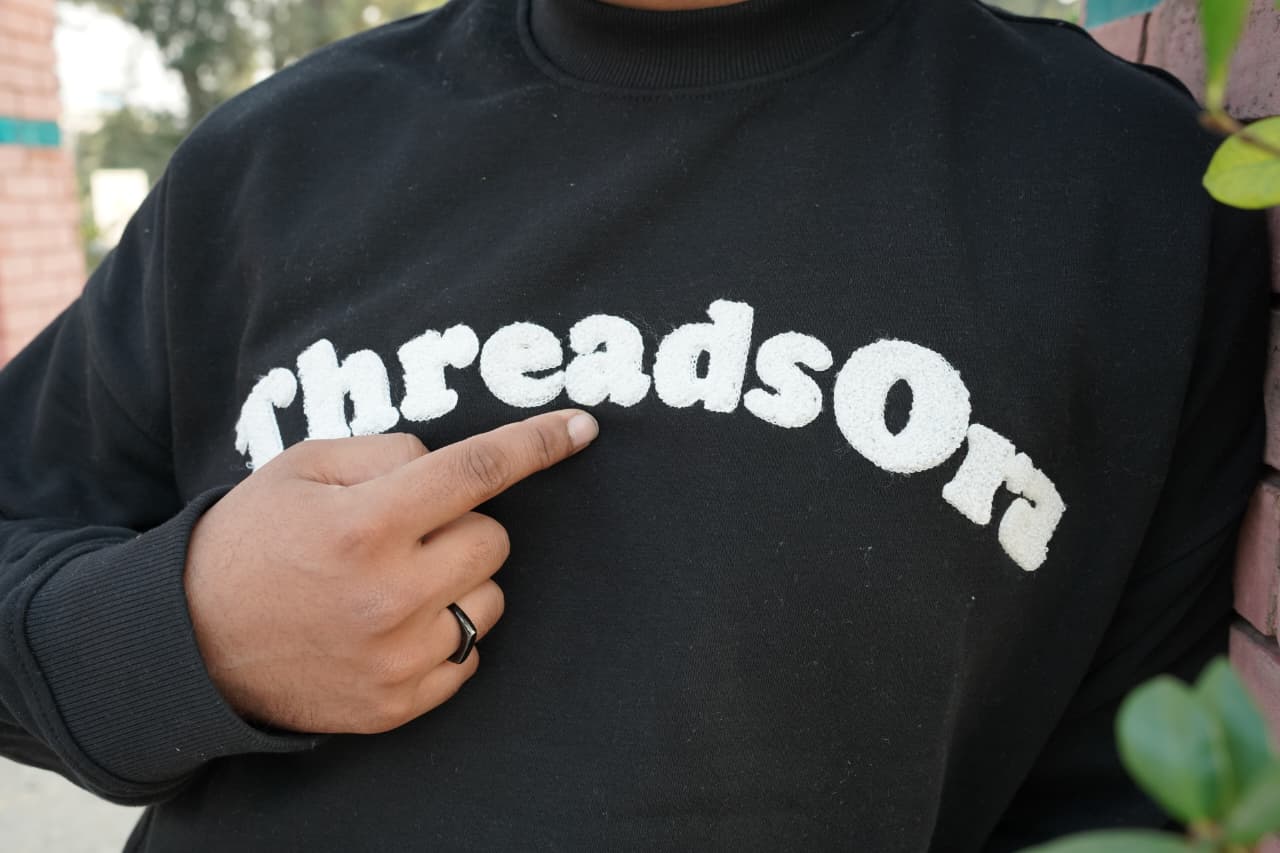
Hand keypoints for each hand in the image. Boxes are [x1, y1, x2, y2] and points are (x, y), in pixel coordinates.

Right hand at [183, 409, 598, 733]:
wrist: (191, 643)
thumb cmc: (252, 540)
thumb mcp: (302, 467)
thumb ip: (388, 452)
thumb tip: (458, 464)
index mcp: (365, 525)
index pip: (476, 471)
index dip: (537, 442)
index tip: (582, 427)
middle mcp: (389, 595)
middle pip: (493, 538)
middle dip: (463, 524)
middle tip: (406, 531)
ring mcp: (397, 657)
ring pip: (490, 597)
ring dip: (459, 580)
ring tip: (393, 582)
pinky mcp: (398, 704)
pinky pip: (469, 654)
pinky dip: (444, 632)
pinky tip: (391, 625)